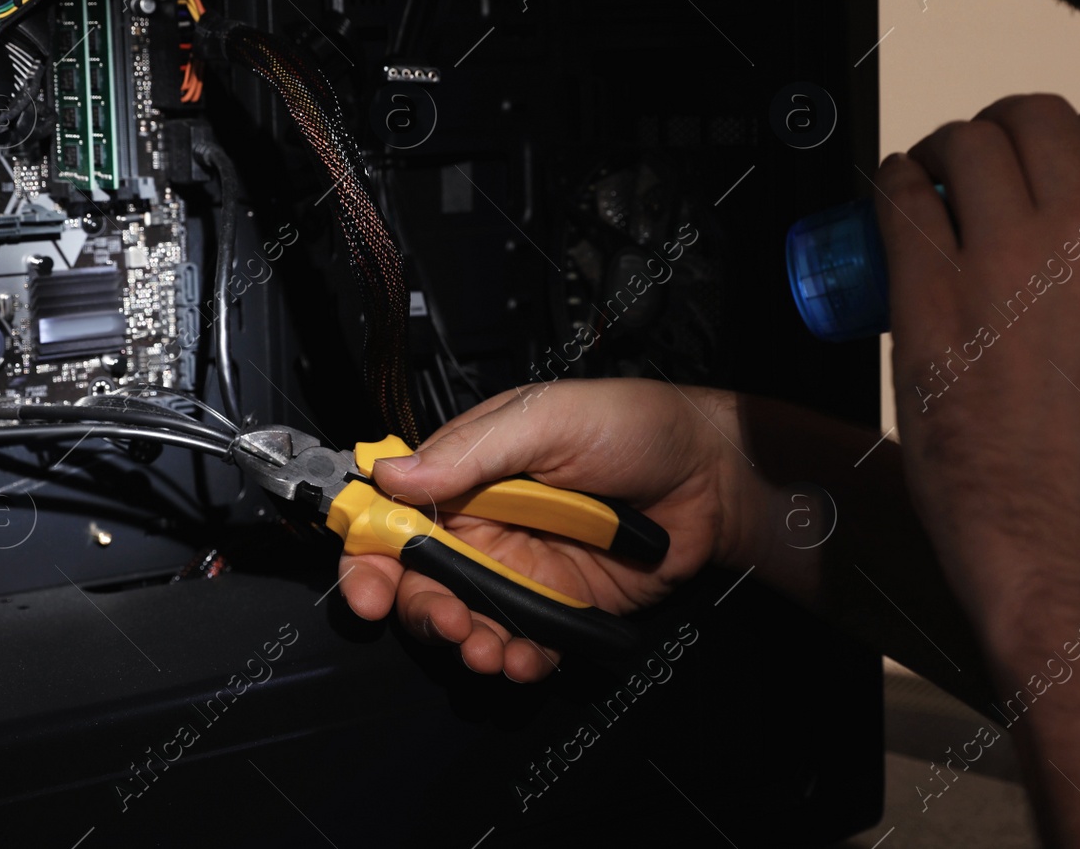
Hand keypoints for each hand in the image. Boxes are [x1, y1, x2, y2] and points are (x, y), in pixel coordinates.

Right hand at [336, 378, 741, 679]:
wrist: (711, 475)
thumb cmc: (632, 426)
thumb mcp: (546, 419)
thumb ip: (469, 451)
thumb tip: (390, 475)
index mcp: (464, 474)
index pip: (393, 516)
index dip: (369, 553)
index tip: (370, 589)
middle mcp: (482, 526)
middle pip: (418, 581)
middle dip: (419, 611)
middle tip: (446, 622)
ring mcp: (519, 570)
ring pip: (465, 620)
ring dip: (464, 643)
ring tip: (486, 648)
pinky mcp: (557, 607)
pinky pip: (520, 644)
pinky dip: (513, 660)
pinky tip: (522, 660)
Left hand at [874, 94, 1079, 640]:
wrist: (1073, 543)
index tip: (1065, 149)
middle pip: (1035, 117)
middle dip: (1006, 129)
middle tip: (983, 163)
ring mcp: (1004, 261)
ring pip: (963, 141)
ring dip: (943, 149)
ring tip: (932, 178)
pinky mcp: (929, 296)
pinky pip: (898, 196)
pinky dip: (893, 182)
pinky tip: (894, 199)